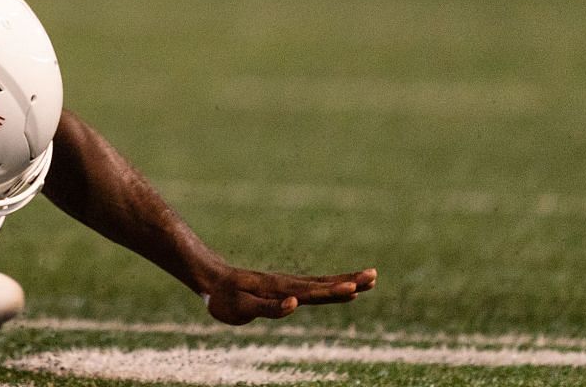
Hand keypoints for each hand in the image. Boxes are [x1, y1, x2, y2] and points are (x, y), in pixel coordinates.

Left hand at [202, 264, 376, 325]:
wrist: (211, 280)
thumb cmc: (225, 298)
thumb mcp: (243, 308)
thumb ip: (269, 308)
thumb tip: (295, 304)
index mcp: (281, 290)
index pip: (313, 292)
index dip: (334, 292)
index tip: (354, 288)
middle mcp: (288, 285)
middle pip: (325, 283)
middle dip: (350, 281)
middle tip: (374, 276)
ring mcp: (288, 285)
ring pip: (322, 283)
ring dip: (345, 281)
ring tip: (368, 279)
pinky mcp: (285, 288)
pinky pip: (314, 287)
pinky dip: (331, 286)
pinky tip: (342, 288)